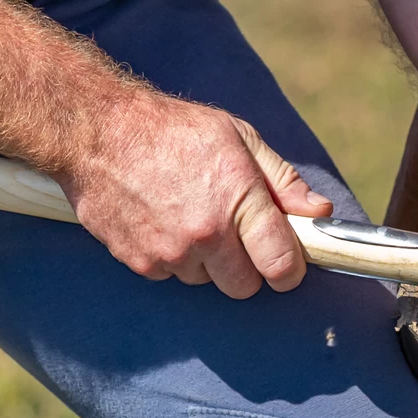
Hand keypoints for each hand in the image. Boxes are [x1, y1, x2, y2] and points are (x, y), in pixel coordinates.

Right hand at [58, 92, 332, 295]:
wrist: (97, 131)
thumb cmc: (174, 130)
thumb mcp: (240, 139)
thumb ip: (284, 182)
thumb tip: (320, 214)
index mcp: (239, 199)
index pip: (281, 265)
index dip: (290, 269)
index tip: (286, 261)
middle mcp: (206, 232)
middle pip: (244, 287)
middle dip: (247, 267)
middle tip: (235, 235)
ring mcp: (170, 252)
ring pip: (206, 282)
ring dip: (206, 262)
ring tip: (191, 217)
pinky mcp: (139, 262)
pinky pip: (171, 277)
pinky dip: (173, 259)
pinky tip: (163, 222)